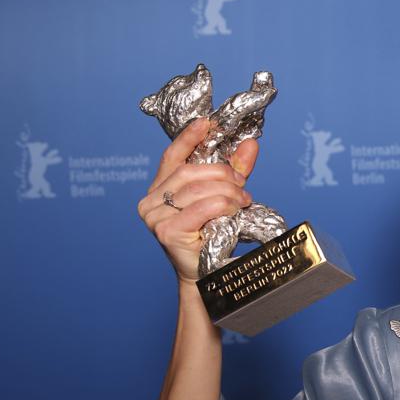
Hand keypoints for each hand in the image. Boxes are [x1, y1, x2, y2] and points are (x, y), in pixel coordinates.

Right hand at [137, 117, 258, 283]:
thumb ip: (233, 171)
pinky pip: (204, 207)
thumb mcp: (223, 197)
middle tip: (243, 185)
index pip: (172, 156)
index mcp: (158, 189)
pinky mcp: (166, 231)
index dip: (189, 137)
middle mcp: (149, 201)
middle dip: (223, 173)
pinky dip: (224, 206)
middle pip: (190, 171)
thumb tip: (250, 144)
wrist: (208, 277)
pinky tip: (233, 212)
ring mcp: (154, 216)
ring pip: (200, 188)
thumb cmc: (212, 238)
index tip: (208, 122)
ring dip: (229, 192)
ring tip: (243, 200)